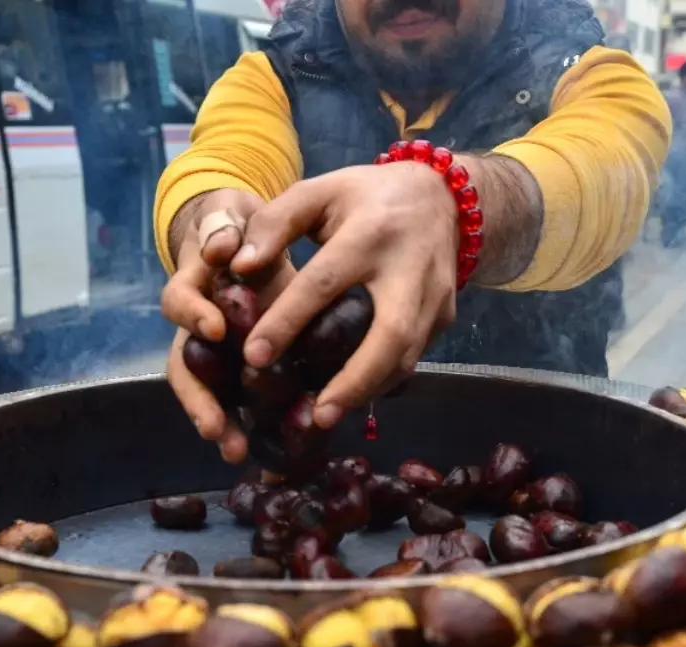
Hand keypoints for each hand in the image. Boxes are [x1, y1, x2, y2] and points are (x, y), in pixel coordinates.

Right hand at [161, 189, 295, 461]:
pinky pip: (243, 399)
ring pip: (208, 392)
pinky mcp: (245, 364)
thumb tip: (221, 244)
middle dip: (198, 401)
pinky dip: (252, 423)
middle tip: (215, 429)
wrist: (255, 237)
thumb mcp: (231, 217)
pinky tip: (271, 449)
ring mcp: (218, 351)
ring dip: (217, 422)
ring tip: (234, 451)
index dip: (194, 316)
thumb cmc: (240, 228)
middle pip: (184, 368)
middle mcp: (198, 327)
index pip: (180, 302)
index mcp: (195, 287)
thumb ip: (223, 226)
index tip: (215, 329)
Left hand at [231, 162, 458, 427]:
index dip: (288, 321)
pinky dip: (382, 381)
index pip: (325, 283)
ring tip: (327, 415)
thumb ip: (275, 224)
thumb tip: (239, 267)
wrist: (444, 197)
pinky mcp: (446, 316)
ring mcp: (435, 296)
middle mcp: (409, 268)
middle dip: (355, 379)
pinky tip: (350, 397)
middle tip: (317, 415)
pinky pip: (413, 357)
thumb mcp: (319, 192)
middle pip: (390, 333)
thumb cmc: (366, 196)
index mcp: (370, 232)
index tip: (254, 357)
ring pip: (407, 356)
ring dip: (369, 390)